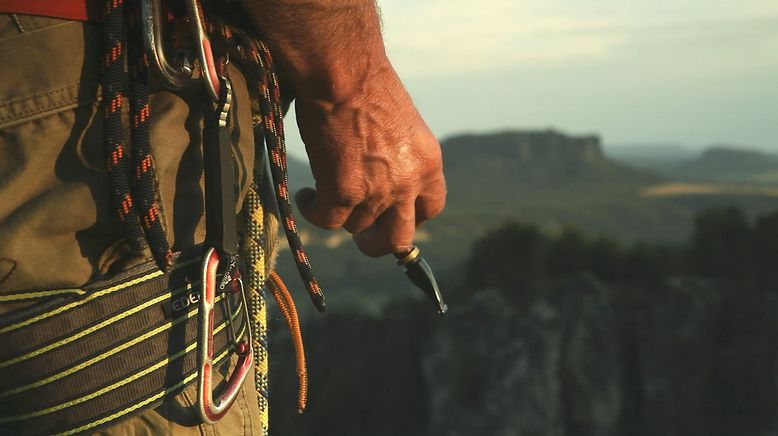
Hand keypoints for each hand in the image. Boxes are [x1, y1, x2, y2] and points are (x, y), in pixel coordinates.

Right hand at [294, 63, 445, 256]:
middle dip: (379, 244)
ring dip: (339, 215)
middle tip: (363, 238)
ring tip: (321, 194)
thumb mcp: (401, 127)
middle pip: (399, 239)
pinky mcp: (344, 192)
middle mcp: (408, 182)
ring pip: (356, 227)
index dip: (411, 217)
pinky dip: (313, 211)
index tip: (393, 215)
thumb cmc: (366, 87)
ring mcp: (377, 191)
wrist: (344, 72)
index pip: (431, 208)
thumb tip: (382, 179)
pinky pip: (328, 220)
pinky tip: (306, 196)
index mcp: (428, 163)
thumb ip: (400, 158)